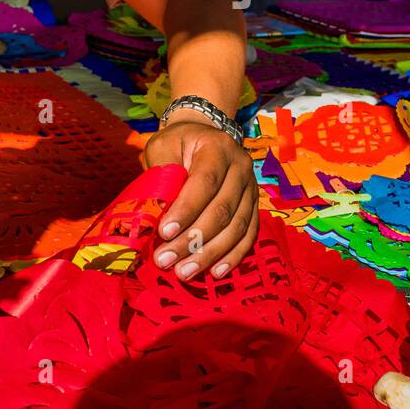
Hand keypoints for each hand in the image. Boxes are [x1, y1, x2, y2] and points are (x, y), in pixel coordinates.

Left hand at [143, 117, 257, 279]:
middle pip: (222, 210)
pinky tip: (215, 272)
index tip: (164, 232)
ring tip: (184, 271)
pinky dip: (233, 256)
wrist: (205, 136)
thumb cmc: (179, 144)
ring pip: (237, 227)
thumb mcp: (163, 147)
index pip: (204, 182)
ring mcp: (252, 187)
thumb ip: (161, 174)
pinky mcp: (254, 206)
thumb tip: (155, 212)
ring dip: (210, 253)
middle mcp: (241, 167)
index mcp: (217, 147)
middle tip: (166, 260)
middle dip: (193, 240)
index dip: (186, 210)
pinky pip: (249, 235)